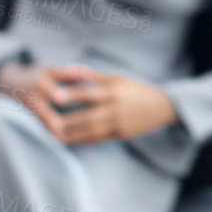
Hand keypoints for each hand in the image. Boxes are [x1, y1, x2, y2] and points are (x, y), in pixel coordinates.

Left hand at [0, 62, 178, 144]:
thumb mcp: (118, 79)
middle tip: (48, 124)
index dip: (71, 95)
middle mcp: (115, 107)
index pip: (89, 92)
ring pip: (91, 131)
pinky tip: (72, 141)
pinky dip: (84, 141)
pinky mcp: (121, 134)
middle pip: (87, 115)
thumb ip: (95, 77)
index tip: (54, 97)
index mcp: (114, 90)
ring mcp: (118, 123)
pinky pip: (99, 139)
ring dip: (72, 135)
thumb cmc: (137, 90)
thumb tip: (73, 70)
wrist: (163, 107)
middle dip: (67, 121)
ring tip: (55, 136)